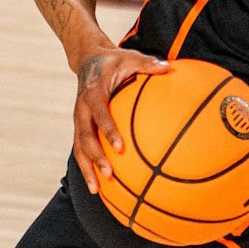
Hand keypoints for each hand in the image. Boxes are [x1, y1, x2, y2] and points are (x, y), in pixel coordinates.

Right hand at [72, 46, 169, 193]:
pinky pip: (81, 149)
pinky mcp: (80, 127)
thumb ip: (147, 64)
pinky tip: (97, 185)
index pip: (100, 114)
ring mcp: (79, 120)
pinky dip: (87, 167)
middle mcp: (82, 109)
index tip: (120, 148)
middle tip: (109, 173)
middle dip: (96, 157)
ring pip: (79, 148)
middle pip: (84, 136)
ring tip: (96, 190)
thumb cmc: (113, 61)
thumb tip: (169, 67)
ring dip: (87, 169)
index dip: (108, 131)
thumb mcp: (129, 57)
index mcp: (93, 93)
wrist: (88, 60)